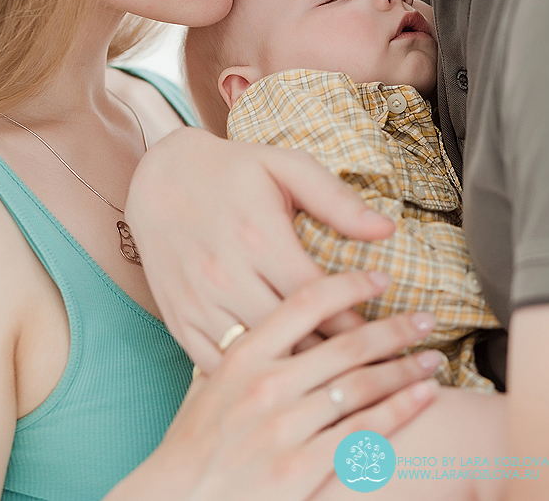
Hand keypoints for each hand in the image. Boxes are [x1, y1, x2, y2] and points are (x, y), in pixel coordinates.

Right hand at [126, 128, 394, 370]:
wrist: (160, 177)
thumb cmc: (232, 171)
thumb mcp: (286, 167)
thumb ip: (336, 199)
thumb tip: (388, 230)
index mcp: (259, 237)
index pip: (320, 300)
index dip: (357, 321)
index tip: (385, 332)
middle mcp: (226, 275)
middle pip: (292, 335)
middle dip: (336, 356)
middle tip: (370, 367)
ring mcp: (198, 302)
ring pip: (258, 359)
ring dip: (297, 373)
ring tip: (334, 381)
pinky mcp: (178, 319)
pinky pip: (218, 366)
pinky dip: (251, 379)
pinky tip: (280, 379)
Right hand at [155, 271, 439, 500]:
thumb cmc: (190, 445)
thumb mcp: (206, 383)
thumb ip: (242, 352)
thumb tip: (269, 324)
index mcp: (242, 353)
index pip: (305, 302)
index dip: (350, 286)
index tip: (381, 279)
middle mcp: (265, 384)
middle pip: (346, 343)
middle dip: (394, 328)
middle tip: (427, 319)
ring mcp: (284, 426)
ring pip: (361, 386)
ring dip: (405, 368)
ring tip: (435, 358)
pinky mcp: (300, 469)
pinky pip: (362, 433)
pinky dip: (399, 410)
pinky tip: (423, 397)